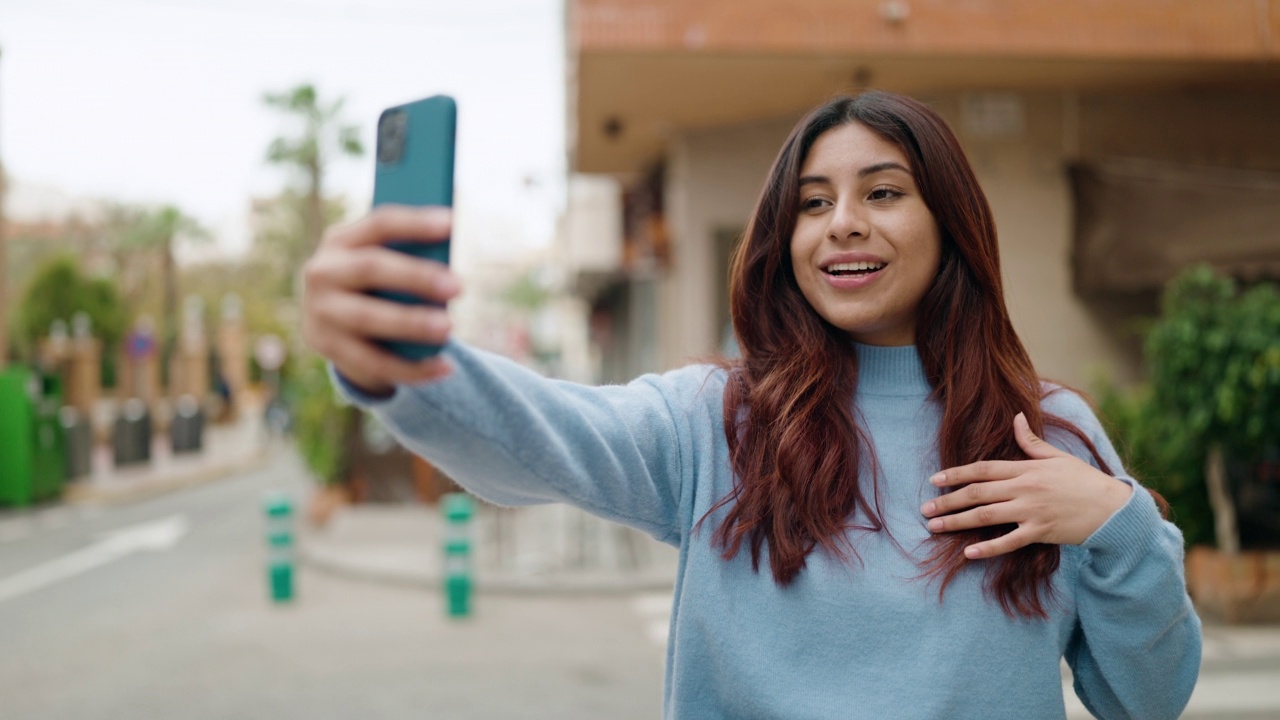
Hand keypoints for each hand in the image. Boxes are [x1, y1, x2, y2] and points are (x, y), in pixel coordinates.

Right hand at [302, 205, 460, 395]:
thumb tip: (450, 264)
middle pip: (370, 268)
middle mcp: (323, 272)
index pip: (379, 224)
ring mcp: (321, 312)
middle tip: (458, 287)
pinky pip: (373, 361)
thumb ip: (408, 260)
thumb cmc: (376, 287)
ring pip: (367, 317)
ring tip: (449, 328)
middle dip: (416, 277)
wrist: (336, 327)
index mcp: (341, 241)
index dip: (414, 223)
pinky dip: (412, 368)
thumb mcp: (383, 266)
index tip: (451, 223)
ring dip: (411, 323)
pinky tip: (444, 367)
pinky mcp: (329, 348)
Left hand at [920, 412, 1132, 559]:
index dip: (956, 474)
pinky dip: (987, 548)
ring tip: (934, 527)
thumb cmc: (1083, 480)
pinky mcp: (1040, 532)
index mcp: (1025, 469)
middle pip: (977, 493)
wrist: (1112, 508)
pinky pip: (1009, 542)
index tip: (934, 479)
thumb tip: (1016, 417)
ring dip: (957, 522)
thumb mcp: (1057, 457)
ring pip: (986, 516)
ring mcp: (1031, 511)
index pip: (982, 469)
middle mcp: (1024, 489)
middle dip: (947, 501)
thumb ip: (1031, 441)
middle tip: (925, 509)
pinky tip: (968, 553)